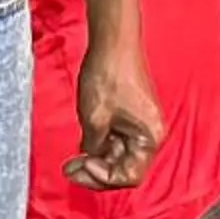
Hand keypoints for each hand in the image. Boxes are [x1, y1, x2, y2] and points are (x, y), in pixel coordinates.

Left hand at [70, 37, 165, 189]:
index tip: (82, 165)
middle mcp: (149, 134)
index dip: (103, 176)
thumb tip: (90, 157)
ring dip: (96, 158)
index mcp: (149, 138)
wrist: (113, 42)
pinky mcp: (130, 116)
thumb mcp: (94, 119)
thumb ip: (93, 147)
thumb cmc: (109, 75)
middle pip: (124, 167)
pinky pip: (116, 140)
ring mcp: (140, 125)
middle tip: (70, 169)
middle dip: (96, 170)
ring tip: (72, 159)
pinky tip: (82, 141)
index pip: (129, 175)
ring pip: (118, 154)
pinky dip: (99, 144)